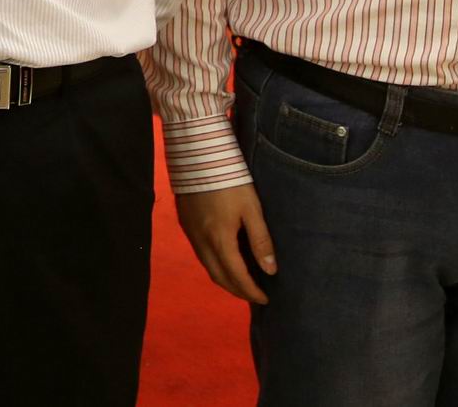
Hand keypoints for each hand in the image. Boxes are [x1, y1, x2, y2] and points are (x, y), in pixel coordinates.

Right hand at [175, 184, 277, 304]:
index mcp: (220, 240)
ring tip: (243, 283)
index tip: (265, 299)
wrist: (198, 158)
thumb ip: (260, 240)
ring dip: (225, 280)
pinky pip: (201, 255)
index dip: (251, 291)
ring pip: (208, 268)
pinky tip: (226, 261)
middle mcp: (202, 242)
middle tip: (255, 296)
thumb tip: (271, 270)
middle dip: (238, 291)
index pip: (237, 276)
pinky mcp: (186, 225)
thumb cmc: (230, 182)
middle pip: (219, 277)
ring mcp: (191, 235)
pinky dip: (215, 266)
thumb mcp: (251, 209)